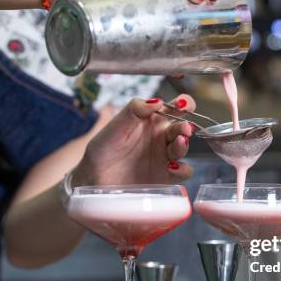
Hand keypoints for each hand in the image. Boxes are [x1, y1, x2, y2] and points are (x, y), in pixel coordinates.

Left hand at [72, 95, 195, 185]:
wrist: (94, 179)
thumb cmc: (103, 150)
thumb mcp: (115, 126)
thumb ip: (134, 110)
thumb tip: (157, 101)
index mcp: (151, 121)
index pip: (173, 108)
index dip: (184, 104)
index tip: (183, 105)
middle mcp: (160, 137)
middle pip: (183, 128)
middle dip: (186, 126)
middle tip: (184, 128)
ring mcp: (164, 157)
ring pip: (183, 148)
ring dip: (184, 145)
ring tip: (178, 143)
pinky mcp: (165, 176)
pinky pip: (183, 172)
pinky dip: (182, 169)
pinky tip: (172, 168)